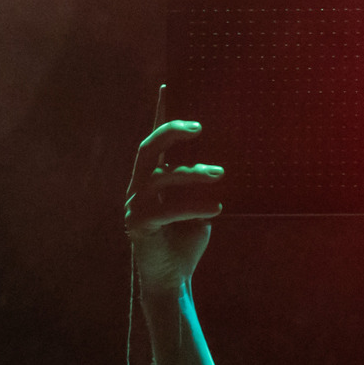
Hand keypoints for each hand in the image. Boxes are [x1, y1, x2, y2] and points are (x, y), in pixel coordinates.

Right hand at [124, 85, 223, 294]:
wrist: (172, 278)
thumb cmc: (185, 239)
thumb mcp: (200, 207)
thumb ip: (204, 186)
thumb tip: (227, 164)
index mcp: (154, 178)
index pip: (156, 140)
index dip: (161, 114)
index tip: (169, 86)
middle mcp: (141, 186)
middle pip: (148, 148)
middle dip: (171, 132)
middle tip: (199, 128)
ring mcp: (136, 205)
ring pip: (160, 178)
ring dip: (191, 173)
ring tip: (219, 175)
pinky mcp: (139, 226)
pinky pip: (167, 210)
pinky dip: (194, 207)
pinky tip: (216, 210)